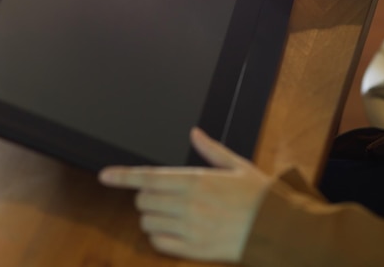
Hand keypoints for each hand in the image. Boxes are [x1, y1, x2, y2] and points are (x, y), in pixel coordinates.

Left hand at [98, 128, 271, 262]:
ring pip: (148, 222)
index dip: (122, 176)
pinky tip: (175, 230)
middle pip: (143, 200)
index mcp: (196, 180)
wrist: (278, 229)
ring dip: (152, 216)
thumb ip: (210, 149)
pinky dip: (160, 236)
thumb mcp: (236, 165)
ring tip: (171, 213)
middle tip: (161, 195)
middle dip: (145, 195)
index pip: (149, 177)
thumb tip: (194, 133)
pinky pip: (160, 244)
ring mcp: (190, 229)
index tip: (104, 175)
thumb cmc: (258, 194)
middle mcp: (189, 204)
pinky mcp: (195, 250)